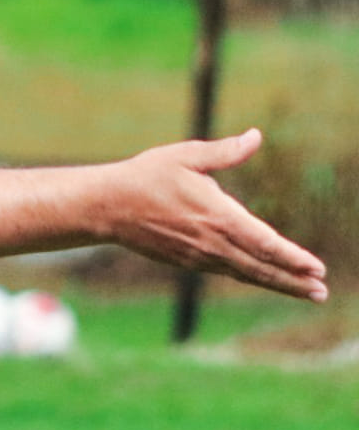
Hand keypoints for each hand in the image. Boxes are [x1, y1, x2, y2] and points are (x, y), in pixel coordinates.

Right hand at [107, 129, 327, 300]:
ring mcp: (198, 256)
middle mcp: (211, 242)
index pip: (264, 242)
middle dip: (294, 281)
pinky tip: (263, 277)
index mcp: (216, 216)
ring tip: (305, 292)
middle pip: (260, 268)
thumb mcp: (186, 156)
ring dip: (278, 284)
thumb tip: (256, 136)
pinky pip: (226, 271)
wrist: (108, 207)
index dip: (292, 257)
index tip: (317, 267)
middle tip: (321, 292)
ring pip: (246, 274)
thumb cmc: (146, 176)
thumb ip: (224, 152)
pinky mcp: (187, 262)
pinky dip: (250, 277)